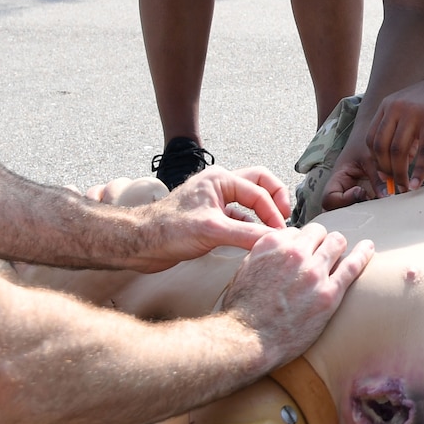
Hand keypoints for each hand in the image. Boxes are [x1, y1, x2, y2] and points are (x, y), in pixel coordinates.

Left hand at [126, 166, 295, 272]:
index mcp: (220, 179)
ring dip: (262, 215)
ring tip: (273, 233)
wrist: (139, 243)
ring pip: (249, 203)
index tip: (281, 233)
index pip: (259, 190)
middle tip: (284, 219)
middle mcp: (219, 186)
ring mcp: (214, 203)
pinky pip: (238, 220)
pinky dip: (249, 228)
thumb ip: (247, 235)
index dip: (273, 211)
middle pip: (259, 185)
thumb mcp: (212, 231)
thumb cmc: (168, 230)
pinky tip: (253, 242)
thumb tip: (276, 241)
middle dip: (274, 200)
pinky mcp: (210, 220)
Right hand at [220, 223, 373, 373]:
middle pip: (318, 233)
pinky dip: (363, 253)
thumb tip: (279, 249)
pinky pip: (353, 266)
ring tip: (339, 253)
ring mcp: (314, 272)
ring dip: (337, 247)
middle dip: (319, 241)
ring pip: (337, 243)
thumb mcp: (245, 269)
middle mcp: (295, 253)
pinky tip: (369, 248)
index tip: (301, 253)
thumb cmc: (240, 309)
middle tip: (320, 254)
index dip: (299, 243)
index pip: (296, 231)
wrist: (246, 339)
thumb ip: (264, 254)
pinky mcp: (329, 293)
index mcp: (273, 244)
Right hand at [318, 135, 387, 211]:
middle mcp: (340, 189)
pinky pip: (360, 207)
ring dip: (361, 211)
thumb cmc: (368, 142)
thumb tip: (387, 197)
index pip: (328, 200)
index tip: (361, 191)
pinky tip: (383, 203)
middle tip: (371, 202)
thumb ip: (378, 178)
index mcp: (337, 178)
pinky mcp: (362, 194)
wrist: (371, 130)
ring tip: (378, 203)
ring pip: (347, 212)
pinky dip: (369, 208)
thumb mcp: (372, 158)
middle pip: (335, 211)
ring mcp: (350, 193)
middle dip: (351, 212)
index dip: (343, 201)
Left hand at [364, 70, 423, 193]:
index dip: (376, 160)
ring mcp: (414, 113)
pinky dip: (419, 171)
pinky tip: (418, 183)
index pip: (371, 138)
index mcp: (388, 105)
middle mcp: (397, 108)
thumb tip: (399, 161)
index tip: (384, 175)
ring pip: (399, 151)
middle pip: (381, 147)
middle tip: (394, 185)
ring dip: (400, 174)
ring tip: (404, 187)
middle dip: (386, 171)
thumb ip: (403, 128)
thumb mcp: (413, 107)